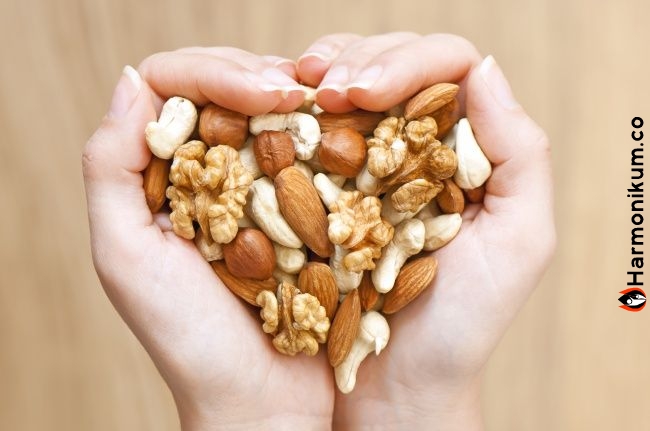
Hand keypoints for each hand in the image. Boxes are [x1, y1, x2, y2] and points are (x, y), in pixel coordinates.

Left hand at [82, 48, 333, 430]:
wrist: (262, 398)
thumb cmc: (189, 342)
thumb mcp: (126, 257)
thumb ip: (110, 169)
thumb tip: (131, 82)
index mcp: (159, 177)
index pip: (172, 87)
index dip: (213, 74)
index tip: (263, 94)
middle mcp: (206, 173)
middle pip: (224, 89)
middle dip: (259, 77)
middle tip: (297, 90)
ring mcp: (258, 189)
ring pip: (272, 113)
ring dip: (297, 98)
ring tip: (326, 101)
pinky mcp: (301, 209)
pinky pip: (311, 152)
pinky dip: (328, 132)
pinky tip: (344, 130)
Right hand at [297, 33, 555, 429]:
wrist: (393, 386)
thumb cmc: (460, 326)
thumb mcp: (518, 242)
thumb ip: (519, 154)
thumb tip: (484, 68)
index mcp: (465, 150)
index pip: (446, 66)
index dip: (405, 61)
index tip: (361, 93)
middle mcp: (416, 147)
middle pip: (392, 62)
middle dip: (356, 61)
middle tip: (321, 90)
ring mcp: (366, 164)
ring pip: (346, 86)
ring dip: (319, 76)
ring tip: (297, 91)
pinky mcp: (323, 189)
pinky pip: (308, 130)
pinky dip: (290, 111)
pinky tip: (279, 113)